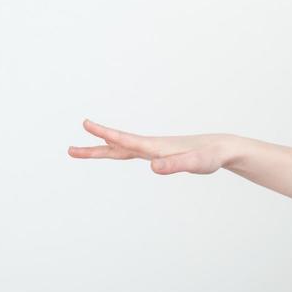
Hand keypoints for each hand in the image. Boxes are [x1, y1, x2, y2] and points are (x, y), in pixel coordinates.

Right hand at [68, 120, 236, 174]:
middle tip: (70, 150)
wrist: (222, 148)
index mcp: (156, 147)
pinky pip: (132, 151)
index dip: (105, 133)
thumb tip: (153, 168)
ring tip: (81, 150)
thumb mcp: (194, 164)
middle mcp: (152, 146)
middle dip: (93, 149)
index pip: (125, 140)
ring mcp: (154, 150)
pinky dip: (117, 150)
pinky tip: (113, 150)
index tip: (86, 123)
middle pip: (117, 147)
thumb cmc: (210, 156)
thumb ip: (175, 165)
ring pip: (122, 149)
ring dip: (102, 149)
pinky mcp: (160, 154)